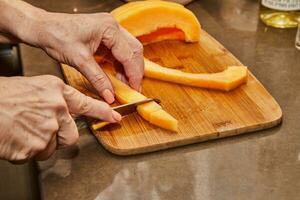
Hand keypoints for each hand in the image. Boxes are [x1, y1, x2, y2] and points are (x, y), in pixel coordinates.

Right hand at [0, 75, 120, 161]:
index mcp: (56, 91)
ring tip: (23, 131)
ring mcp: (48, 128)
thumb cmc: (3, 96)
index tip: (114, 117)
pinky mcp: (36, 146)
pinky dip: (26, 151)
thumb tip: (64, 113)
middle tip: (40, 130)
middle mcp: (56, 109)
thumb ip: (53, 101)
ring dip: (40, 144)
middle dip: (59, 137)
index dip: (102, 112)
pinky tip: (15, 138)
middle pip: (71, 135)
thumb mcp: (34, 88)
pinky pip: (36, 155)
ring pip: (53, 146)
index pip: (86, 103)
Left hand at [32, 12, 143, 102]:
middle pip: (134, 50)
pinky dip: (119, 66)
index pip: (129, 54)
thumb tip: (110, 95)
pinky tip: (117, 77)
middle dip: (135, 71)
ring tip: (124, 85)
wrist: (43, 28)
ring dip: (128, 69)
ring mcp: (110, 31)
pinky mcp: (105, 37)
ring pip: (128, 52)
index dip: (134, 74)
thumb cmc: (57, 36)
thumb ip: (98, 79)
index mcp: (109, 28)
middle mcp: (113, 26)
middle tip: (133, 88)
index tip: (134, 89)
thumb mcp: (79, 60)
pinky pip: (118, 53)